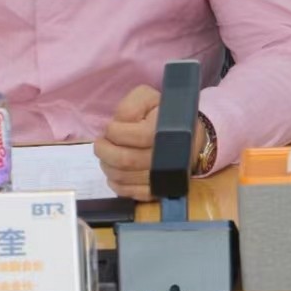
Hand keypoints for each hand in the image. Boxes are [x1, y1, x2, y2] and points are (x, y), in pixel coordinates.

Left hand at [95, 86, 159, 200]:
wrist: (189, 137)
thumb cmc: (163, 115)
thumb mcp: (149, 98)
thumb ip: (131, 105)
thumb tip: (118, 123)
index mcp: (166, 131)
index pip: (133, 136)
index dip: (114, 131)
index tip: (111, 127)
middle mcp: (166, 158)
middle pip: (125, 160)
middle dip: (105, 151)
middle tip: (101, 142)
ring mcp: (162, 177)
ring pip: (123, 177)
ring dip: (107, 165)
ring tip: (106, 154)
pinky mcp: (157, 191)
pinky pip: (129, 193)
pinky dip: (115, 183)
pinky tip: (114, 171)